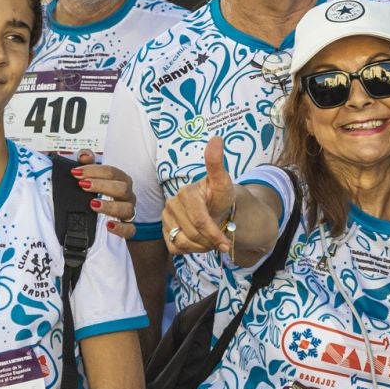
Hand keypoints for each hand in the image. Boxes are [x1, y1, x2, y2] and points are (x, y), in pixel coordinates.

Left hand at [70, 152, 134, 236]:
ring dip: (110, 206)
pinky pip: (130, 230)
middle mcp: (127, 195)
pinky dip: (120, 228)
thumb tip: (85, 156)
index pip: (111, 172)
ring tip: (93, 204)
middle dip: (102, 185)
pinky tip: (108, 225)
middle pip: (121, 188)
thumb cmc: (95, 192)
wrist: (96, 217)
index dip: (94, 170)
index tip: (75, 173)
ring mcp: (128, 212)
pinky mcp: (127, 229)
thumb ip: (86, 162)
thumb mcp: (89, 175)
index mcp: (120, 180)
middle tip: (83, 185)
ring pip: (127, 208)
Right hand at [162, 136, 236, 255]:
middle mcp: (171, 204)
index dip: (214, 234)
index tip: (226, 243)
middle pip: (193, 234)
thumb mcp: (223, 183)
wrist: (213, 207)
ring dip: (201, 246)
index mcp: (186, 193)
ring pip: (183, 243)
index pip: (200, 220)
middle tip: (220, 238)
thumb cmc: (219, 196)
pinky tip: (199, 241)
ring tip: (210, 239)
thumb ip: (217, 164)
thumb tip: (216, 139)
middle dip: (210, 240)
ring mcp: (166, 217)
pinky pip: (175, 248)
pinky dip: (190, 249)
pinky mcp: (164, 230)